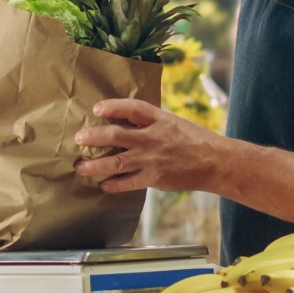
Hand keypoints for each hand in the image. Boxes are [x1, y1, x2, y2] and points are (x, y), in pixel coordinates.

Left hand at [73, 99, 225, 193]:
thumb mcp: (173, 121)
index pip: (132, 108)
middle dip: (93, 137)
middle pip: (116, 135)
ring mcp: (152, 160)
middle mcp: (153, 138)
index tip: (96, 109)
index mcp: (160, 119)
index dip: (112, 106)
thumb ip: (150, 121)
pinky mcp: (154, 179)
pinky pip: (128, 183)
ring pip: (115, 163)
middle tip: (78, 138)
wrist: (215, 162)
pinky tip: (103, 185)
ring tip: (81, 167)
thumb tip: (123, 118)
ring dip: (94, 165)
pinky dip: (113, 185)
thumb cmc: (193, 139)